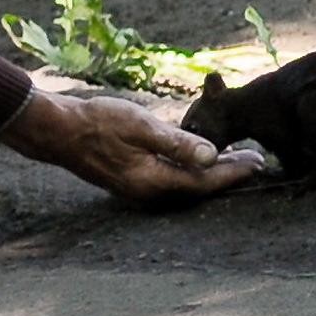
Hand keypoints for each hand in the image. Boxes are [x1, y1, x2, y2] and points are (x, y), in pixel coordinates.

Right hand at [0, 86, 269, 204]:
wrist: (57, 130)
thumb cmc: (97, 122)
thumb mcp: (140, 126)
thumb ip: (177, 143)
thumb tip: (212, 156)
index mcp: (153, 181)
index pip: (204, 181)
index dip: (233, 172)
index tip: (258, 163)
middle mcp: (148, 193)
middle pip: (198, 188)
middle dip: (228, 174)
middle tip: (256, 161)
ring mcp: (138, 190)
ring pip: (185, 186)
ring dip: (210, 173)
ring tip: (234, 158)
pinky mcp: (131, 182)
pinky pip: (171, 181)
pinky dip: (190, 171)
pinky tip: (196, 159)